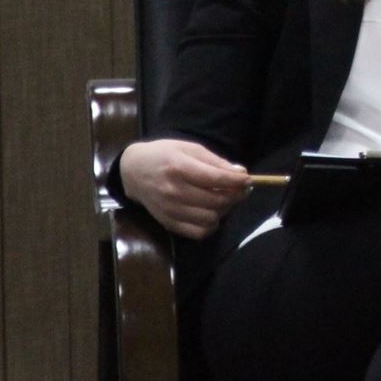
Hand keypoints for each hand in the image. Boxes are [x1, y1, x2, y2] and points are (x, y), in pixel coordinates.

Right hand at [119, 138, 250, 238]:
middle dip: (236, 195)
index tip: (248, 179)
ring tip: (225, 199)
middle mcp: (173, 191)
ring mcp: (169, 210)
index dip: (237, 181)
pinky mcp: (167, 223)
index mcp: (179, 168)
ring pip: (210, 218)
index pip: (216, 179)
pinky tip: (211, 212)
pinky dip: (210, 225)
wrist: (132, 171)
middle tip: (241, 189)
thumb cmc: (163, 155)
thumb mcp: (189, 148)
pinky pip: (197, 232)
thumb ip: (215, 161)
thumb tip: (240, 173)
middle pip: (216, 200)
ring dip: (224, 210)